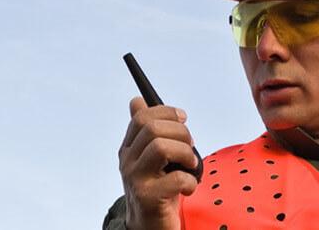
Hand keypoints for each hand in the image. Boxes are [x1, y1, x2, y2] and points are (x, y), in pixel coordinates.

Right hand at [118, 96, 199, 229]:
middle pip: (152, 128)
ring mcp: (135, 179)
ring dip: (185, 154)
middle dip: (181, 133)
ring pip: (161, 147)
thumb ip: (145, 132)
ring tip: (191, 166)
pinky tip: (188, 188)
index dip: (167, 112)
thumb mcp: (150, 159)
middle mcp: (127, 161)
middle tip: (190, 149)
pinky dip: (190, 181)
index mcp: (128, 149)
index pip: (142, 117)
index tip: (184, 119)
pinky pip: (175, 178)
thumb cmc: (156, 190)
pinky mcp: (147, 197)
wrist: (149, 227)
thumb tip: (136, 101)